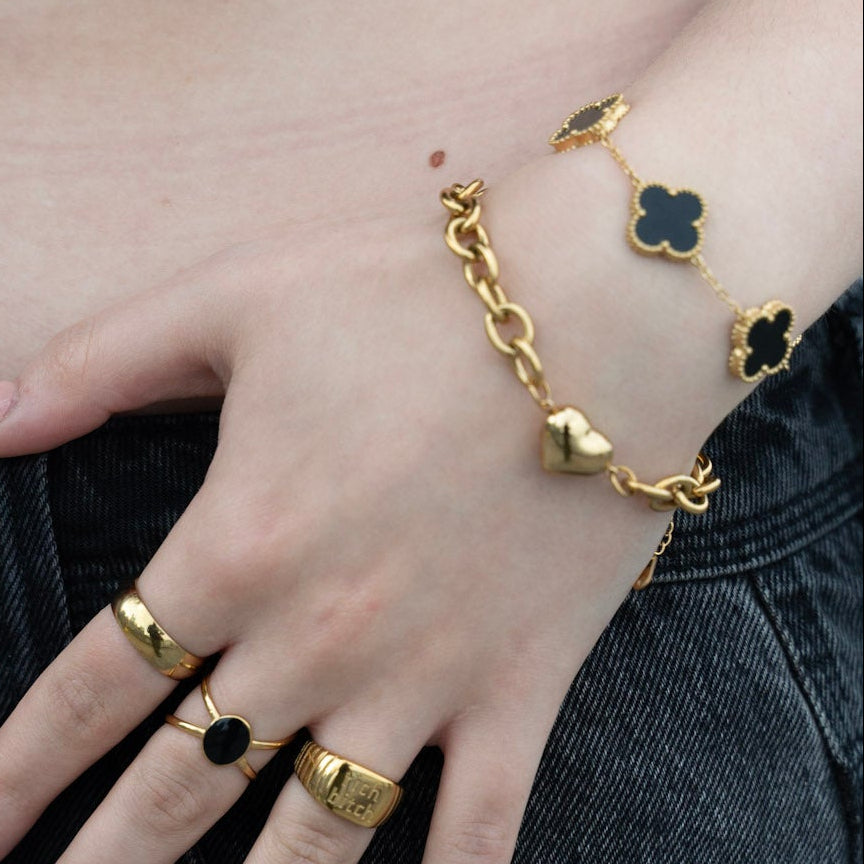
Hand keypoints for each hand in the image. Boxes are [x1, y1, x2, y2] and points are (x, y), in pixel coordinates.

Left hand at [0, 186, 694, 863]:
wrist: (595, 314)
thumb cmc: (412, 297)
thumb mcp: (235, 299)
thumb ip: (99, 361)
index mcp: (240, 543)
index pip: (92, 690)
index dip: (17, 770)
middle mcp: (318, 637)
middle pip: (178, 789)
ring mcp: (426, 678)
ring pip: (312, 842)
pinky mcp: (523, 685)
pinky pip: (478, 829)